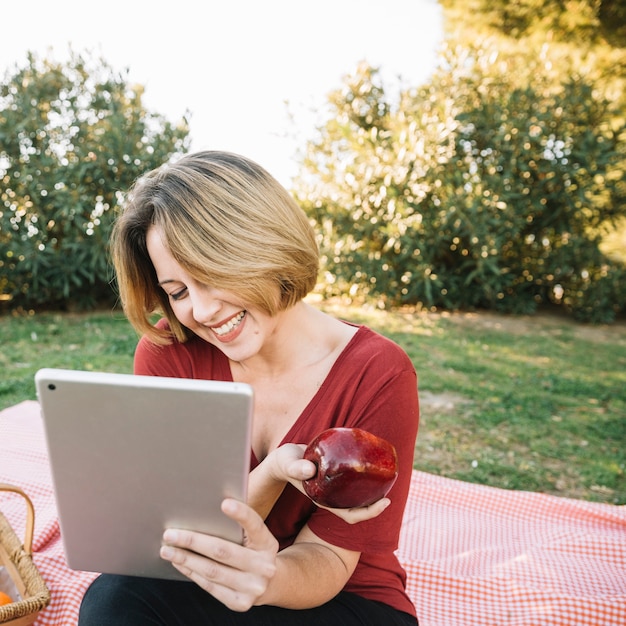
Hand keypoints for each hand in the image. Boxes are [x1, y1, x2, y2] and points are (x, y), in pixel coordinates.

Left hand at [160, 499, 277, 611]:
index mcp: (268, 543)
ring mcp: (253, 587)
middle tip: (170, 534)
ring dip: (185, 559)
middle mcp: (264, 566)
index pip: (255, 525)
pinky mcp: (240, 603)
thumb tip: (204, 510)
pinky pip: (210, 586)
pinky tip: (180, 563)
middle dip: (193, 541)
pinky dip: (191, 573)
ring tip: (167, 549)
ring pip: (212, 571)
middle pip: (223, 551)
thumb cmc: (253, 551)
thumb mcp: (254, 537)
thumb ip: (238, 526)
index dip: (241, 514)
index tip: (224, 503)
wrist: (269, 583)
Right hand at [267, 444, 390, 523]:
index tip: (386, 503)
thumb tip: (310, 469)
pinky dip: (365, 477)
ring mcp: (335, 488)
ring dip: (373, 492)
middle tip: (390, 493)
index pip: (350, 515)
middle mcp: (333, 497)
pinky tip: (372, 464)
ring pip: (359, 496)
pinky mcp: (336, 476)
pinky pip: (355, 481)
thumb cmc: (286, 462)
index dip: (369, 513)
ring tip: (386, 478)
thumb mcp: (288, 464)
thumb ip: (295, 467)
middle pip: (359, 509)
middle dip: (376, 505)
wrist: (284, 459)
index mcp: (324, 500)